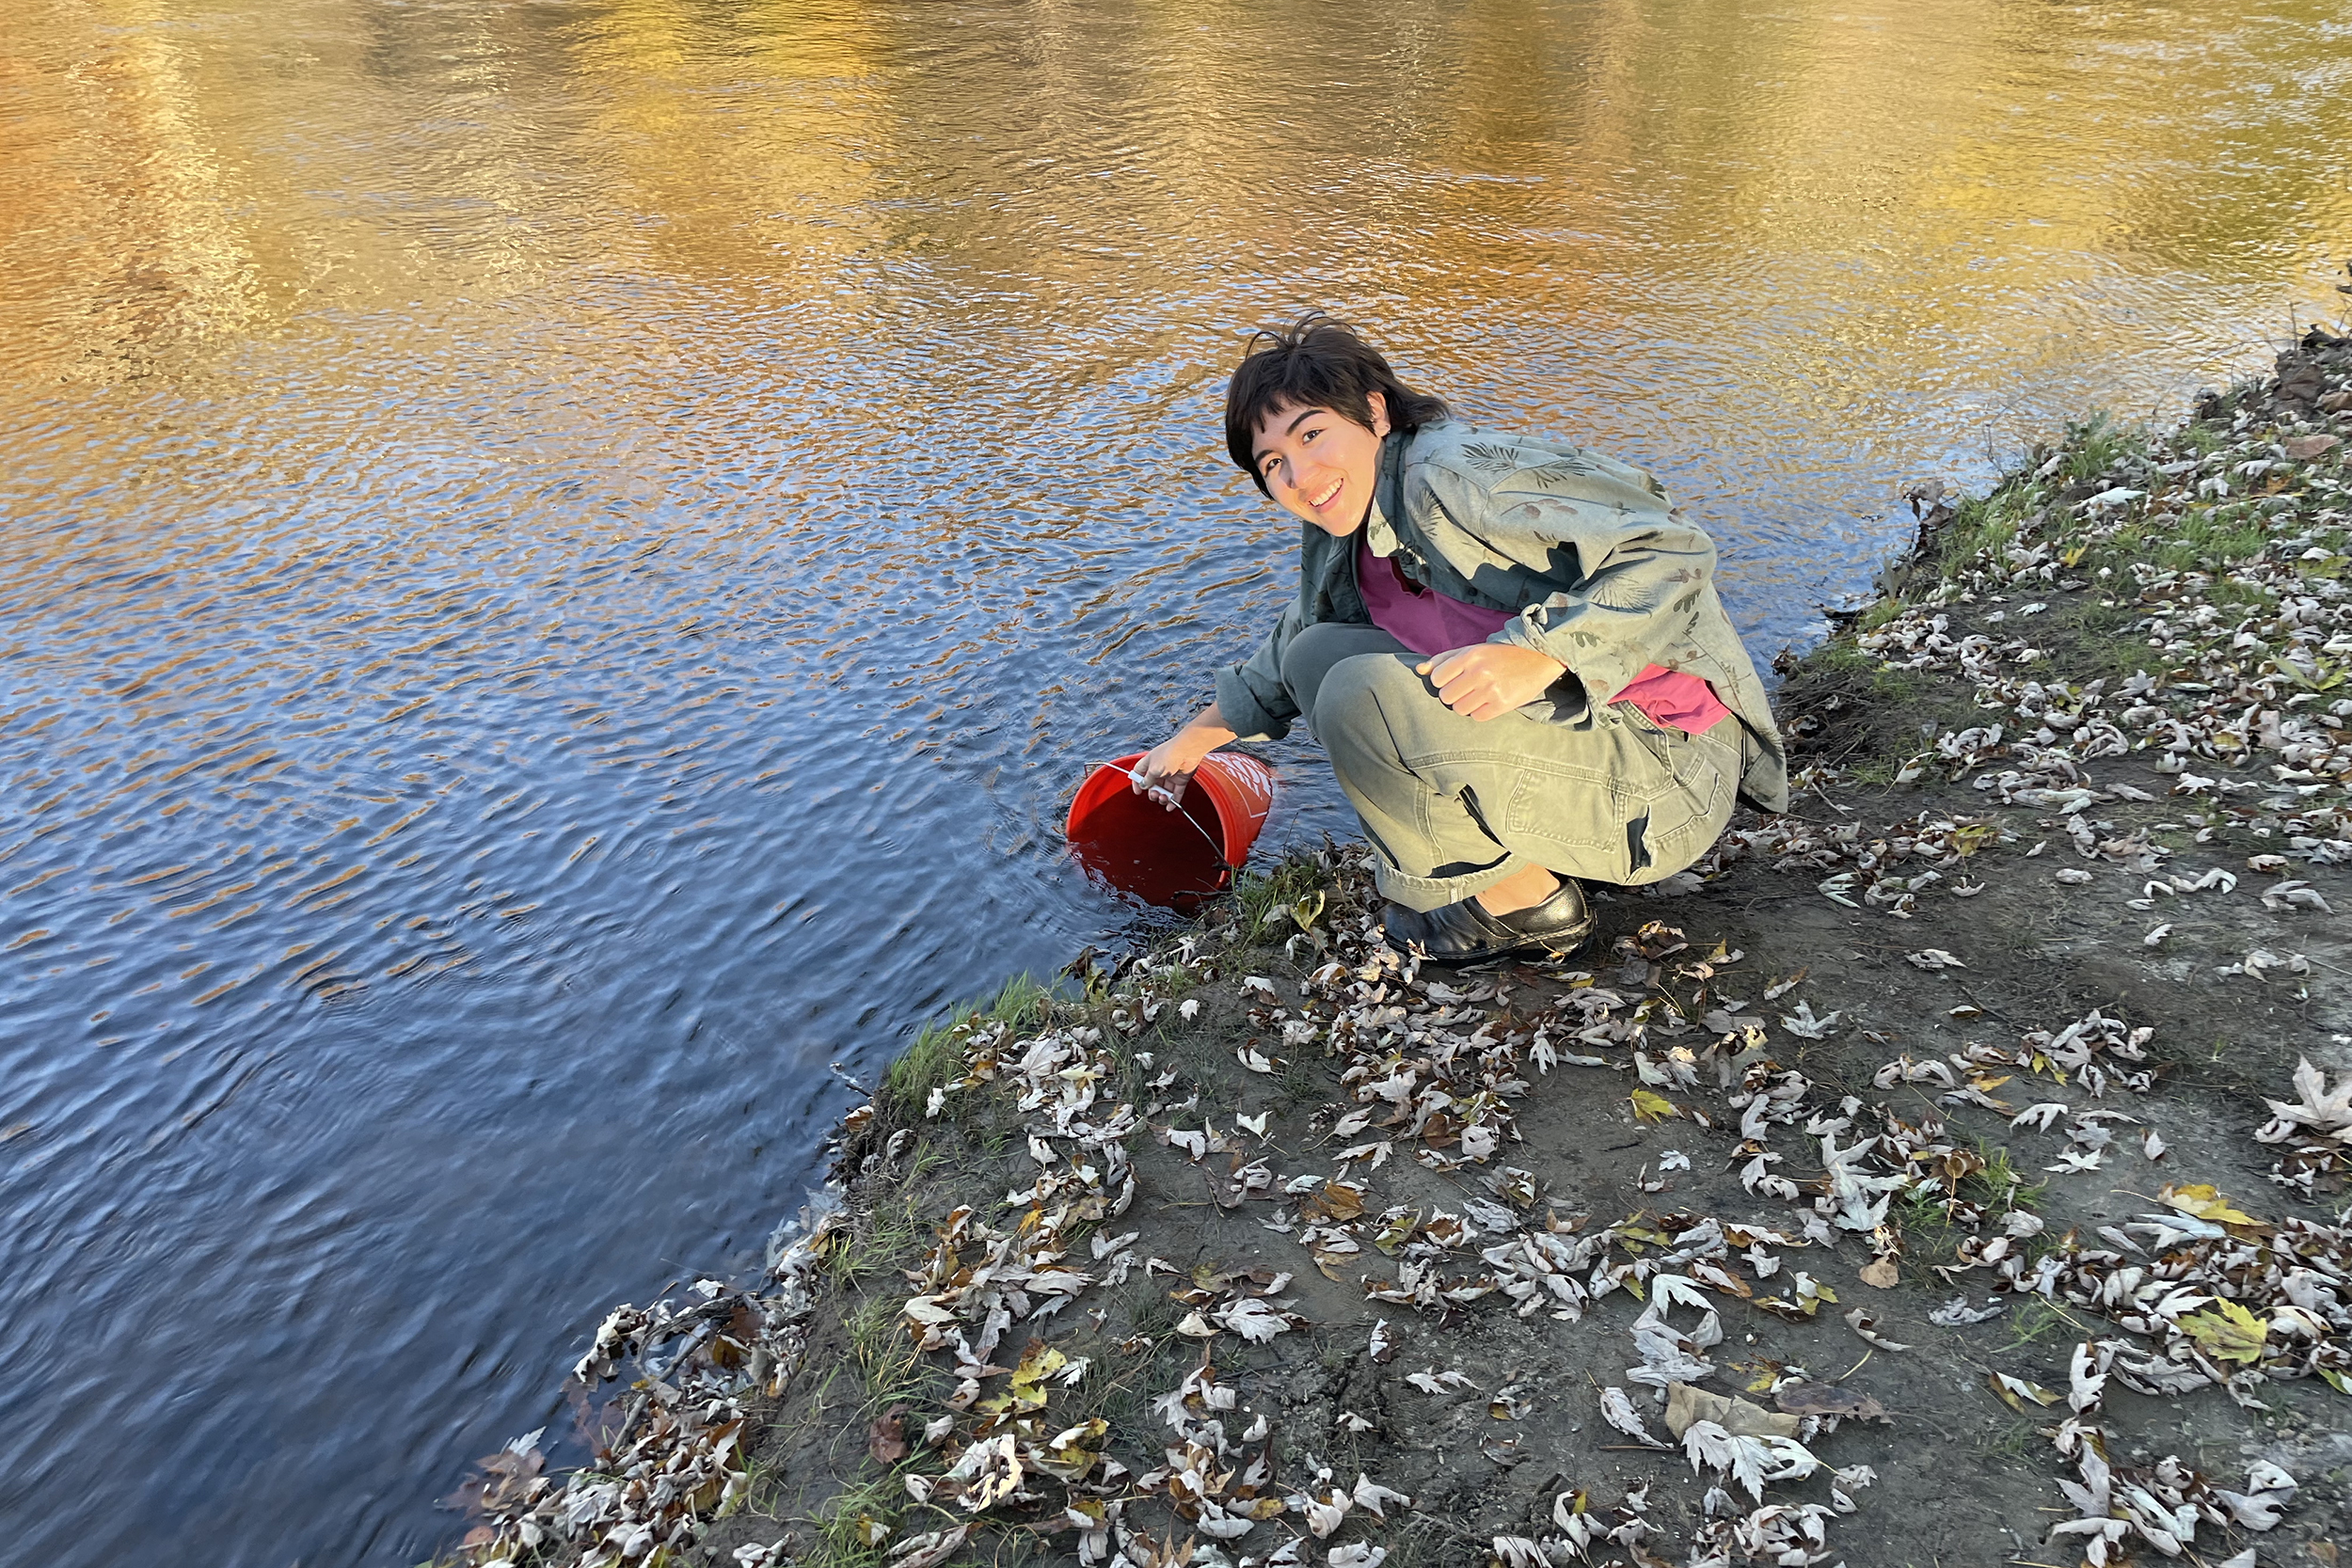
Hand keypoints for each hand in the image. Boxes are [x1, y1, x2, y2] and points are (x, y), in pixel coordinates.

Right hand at [1133, 705, 1233, 809]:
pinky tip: (1170, 807)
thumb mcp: (1153, 769)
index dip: (1137, 782)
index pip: (1139, 773)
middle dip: (1152, 792)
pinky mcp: (1181, 779)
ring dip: (1163, 797)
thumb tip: (1143, 785)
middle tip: (1154, 794)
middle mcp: (1160, 769)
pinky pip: (1176, 793)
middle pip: (1153, 785)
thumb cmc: (1169, 755)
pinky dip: (1174, 801)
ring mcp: (1171, 775)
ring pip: (1165, 790)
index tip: (1138, 791)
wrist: (1188, 751)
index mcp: (1150, 763)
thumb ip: (1147, 779)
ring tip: (1163, 798)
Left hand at [1416, 643, 1566, 721]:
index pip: (1437, 678)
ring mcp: (1491, 689)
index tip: (1454, 679)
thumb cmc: (1501, 654)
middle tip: (1466, 689)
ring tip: (1478, 695)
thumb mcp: (1473, 650)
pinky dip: (1480, 712)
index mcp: (1470, 656)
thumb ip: (1445, 659)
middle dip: (1453, 695)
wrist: (1538, 658)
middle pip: (1445, 696)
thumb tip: (1419, 670)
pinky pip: (1477, 717)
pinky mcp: (1503, 704)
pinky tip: (1489, 702)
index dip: (1443, 681)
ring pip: (1460, 709)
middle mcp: (1478, 672)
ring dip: (1466, 704)